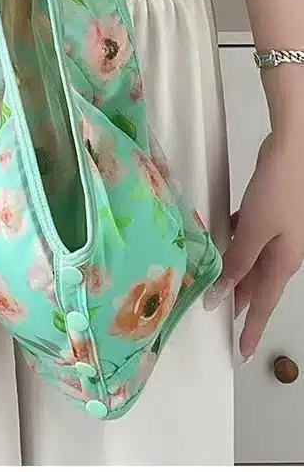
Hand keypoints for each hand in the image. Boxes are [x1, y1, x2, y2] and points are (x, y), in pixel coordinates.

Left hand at [204, 131, 303, 360]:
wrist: (293, 152)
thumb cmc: (276, 192)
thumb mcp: (254, 231)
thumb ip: (237, 262)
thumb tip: (222, 294)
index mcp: (283, 262)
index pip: (263, 305)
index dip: (251, 329)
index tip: (241, 353)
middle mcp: (282, 252)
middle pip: (256, 285)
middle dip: (239, 303)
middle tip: (218, 318)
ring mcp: (277, 233)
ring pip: (250, 261)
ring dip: (232, 272)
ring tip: (213, 285)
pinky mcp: (268, 214)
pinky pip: (248, 237)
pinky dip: (234, 242)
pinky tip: (219, 238)